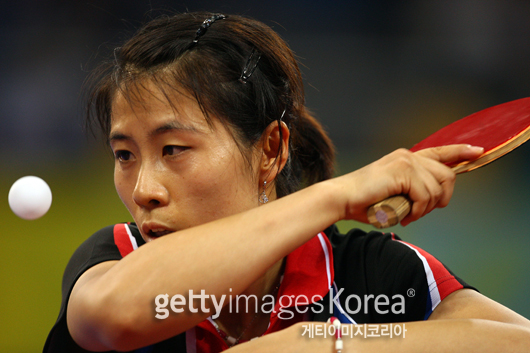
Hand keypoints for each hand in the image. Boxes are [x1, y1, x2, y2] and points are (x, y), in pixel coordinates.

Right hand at [334, 144, 483, 225]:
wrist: (341, 199)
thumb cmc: (363, 201)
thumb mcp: (394, 194)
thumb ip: (412, 191)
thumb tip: (432, 200)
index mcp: (405, 158)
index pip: (440, 151)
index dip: (460, 152)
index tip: (477, 151)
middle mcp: (408, 156)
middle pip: (447, 175)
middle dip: (441, 199)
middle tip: (420, 212)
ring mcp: (405, 162)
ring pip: (437, 188)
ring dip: (425, 208)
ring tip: (407, 215)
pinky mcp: (402, 171)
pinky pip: (425, 196)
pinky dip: (417, 211)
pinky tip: (404, 216)